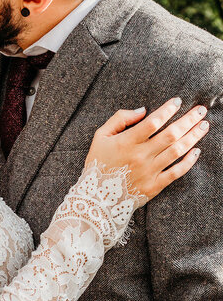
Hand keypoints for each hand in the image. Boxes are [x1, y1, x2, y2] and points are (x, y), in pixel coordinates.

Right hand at [86, 97, 208, 199]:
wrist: (96, 199)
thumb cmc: (97, 166)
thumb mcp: (100, 137)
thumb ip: (119, 119)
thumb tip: (143, 110)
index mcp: (126, 143)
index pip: (153, 122)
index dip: (168, 109)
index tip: (178, 101)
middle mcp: (140, 156)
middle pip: (170, 134)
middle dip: (188, 120)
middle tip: (201, 110)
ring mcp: (148, 172)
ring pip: (176, 151)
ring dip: (193, 137)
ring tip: (203, 126)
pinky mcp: (153, 186)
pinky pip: (175, 173)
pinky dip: (188, 162)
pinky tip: (196, 151)